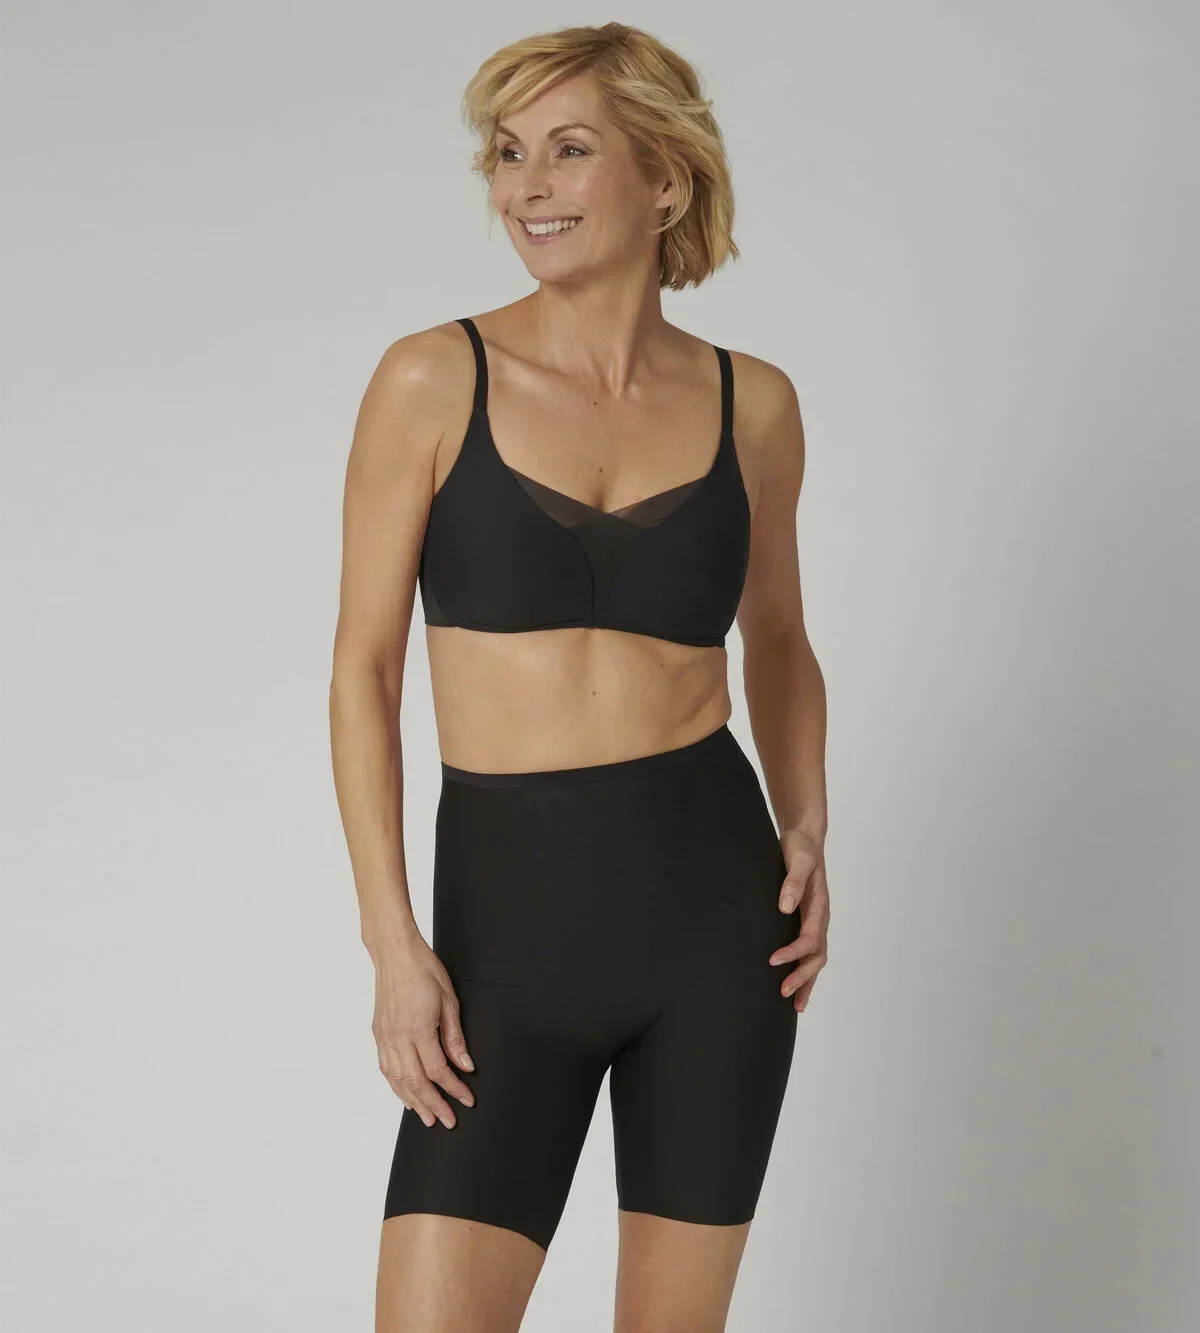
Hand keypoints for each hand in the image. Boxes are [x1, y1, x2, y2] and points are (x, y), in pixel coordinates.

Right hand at [370, 934, 475, 1127]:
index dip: (454, 1088)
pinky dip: (397, 1087)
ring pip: (398, 1080)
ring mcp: (385, 1037)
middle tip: (448, 1121)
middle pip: (417, 1082)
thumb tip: (465, 1065)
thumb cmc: (424, 970)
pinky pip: (386, 1069)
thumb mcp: (450, 1000)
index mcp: (419, 1028)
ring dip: (414, 1102)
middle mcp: (398, 1037)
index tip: (467, 1100)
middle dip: (435, 1105)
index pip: (438, 1070)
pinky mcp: (378, 1034)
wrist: (395, 953)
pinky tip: (406, 1097)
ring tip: (428, 1117)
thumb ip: (455, 1037)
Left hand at [768, 827, 829, 1012]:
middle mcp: (820, 918)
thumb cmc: (801, 848)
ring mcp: (815, 921)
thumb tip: (785, 906)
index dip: (793, 953)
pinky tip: (794, 983)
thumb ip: (792, 881)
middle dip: (802, 977)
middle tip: (783, 993)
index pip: (810, 939)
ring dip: (807, 981)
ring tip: (795, 1004)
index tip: (773, 961)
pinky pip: (810, 951)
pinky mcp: (807, 920)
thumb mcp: (797, 860)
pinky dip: (805, 970)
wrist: (806, 839)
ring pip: (816, 959)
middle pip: (816, 956)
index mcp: (819, 906)